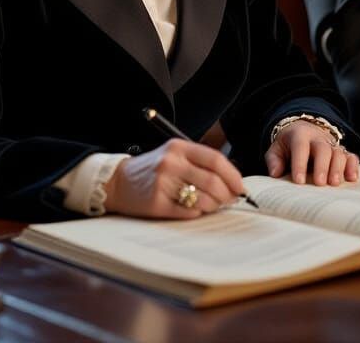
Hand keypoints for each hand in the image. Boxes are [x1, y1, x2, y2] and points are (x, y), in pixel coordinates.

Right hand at [105, 139, 244, 218]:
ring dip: (214, 206)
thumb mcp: (174, 155)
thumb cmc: (154, 170)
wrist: (119, 182)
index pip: (215, 159)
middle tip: (230, 201)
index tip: (241, 187)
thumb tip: (231, 181)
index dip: (232, 175)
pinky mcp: (156, 203)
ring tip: (213, 206)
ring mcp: (162, 183)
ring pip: (202, 198)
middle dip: (227, 195)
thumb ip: (199, 163)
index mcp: (179, 147)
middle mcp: (171, 162)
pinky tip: (195, 210)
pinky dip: (197, 213)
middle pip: (212, 181)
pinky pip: (187, 212)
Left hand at [264, 120, 359, 185]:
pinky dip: (353, 166)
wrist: (303, 130)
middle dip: (322, 166)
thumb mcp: (277, 149)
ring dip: (338, 168)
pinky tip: (352, 178)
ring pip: (338, 152)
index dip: (300, 163)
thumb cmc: (288, 145)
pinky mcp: (342, 152)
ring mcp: (331, 145)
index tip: (299, 181)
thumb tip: (275, 173)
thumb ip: (274, 160)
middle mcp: (318, 138)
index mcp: (300, 135)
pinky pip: (351, 156)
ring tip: (335, 183)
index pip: (300, 147)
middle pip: (323, 148)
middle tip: (320, 183)